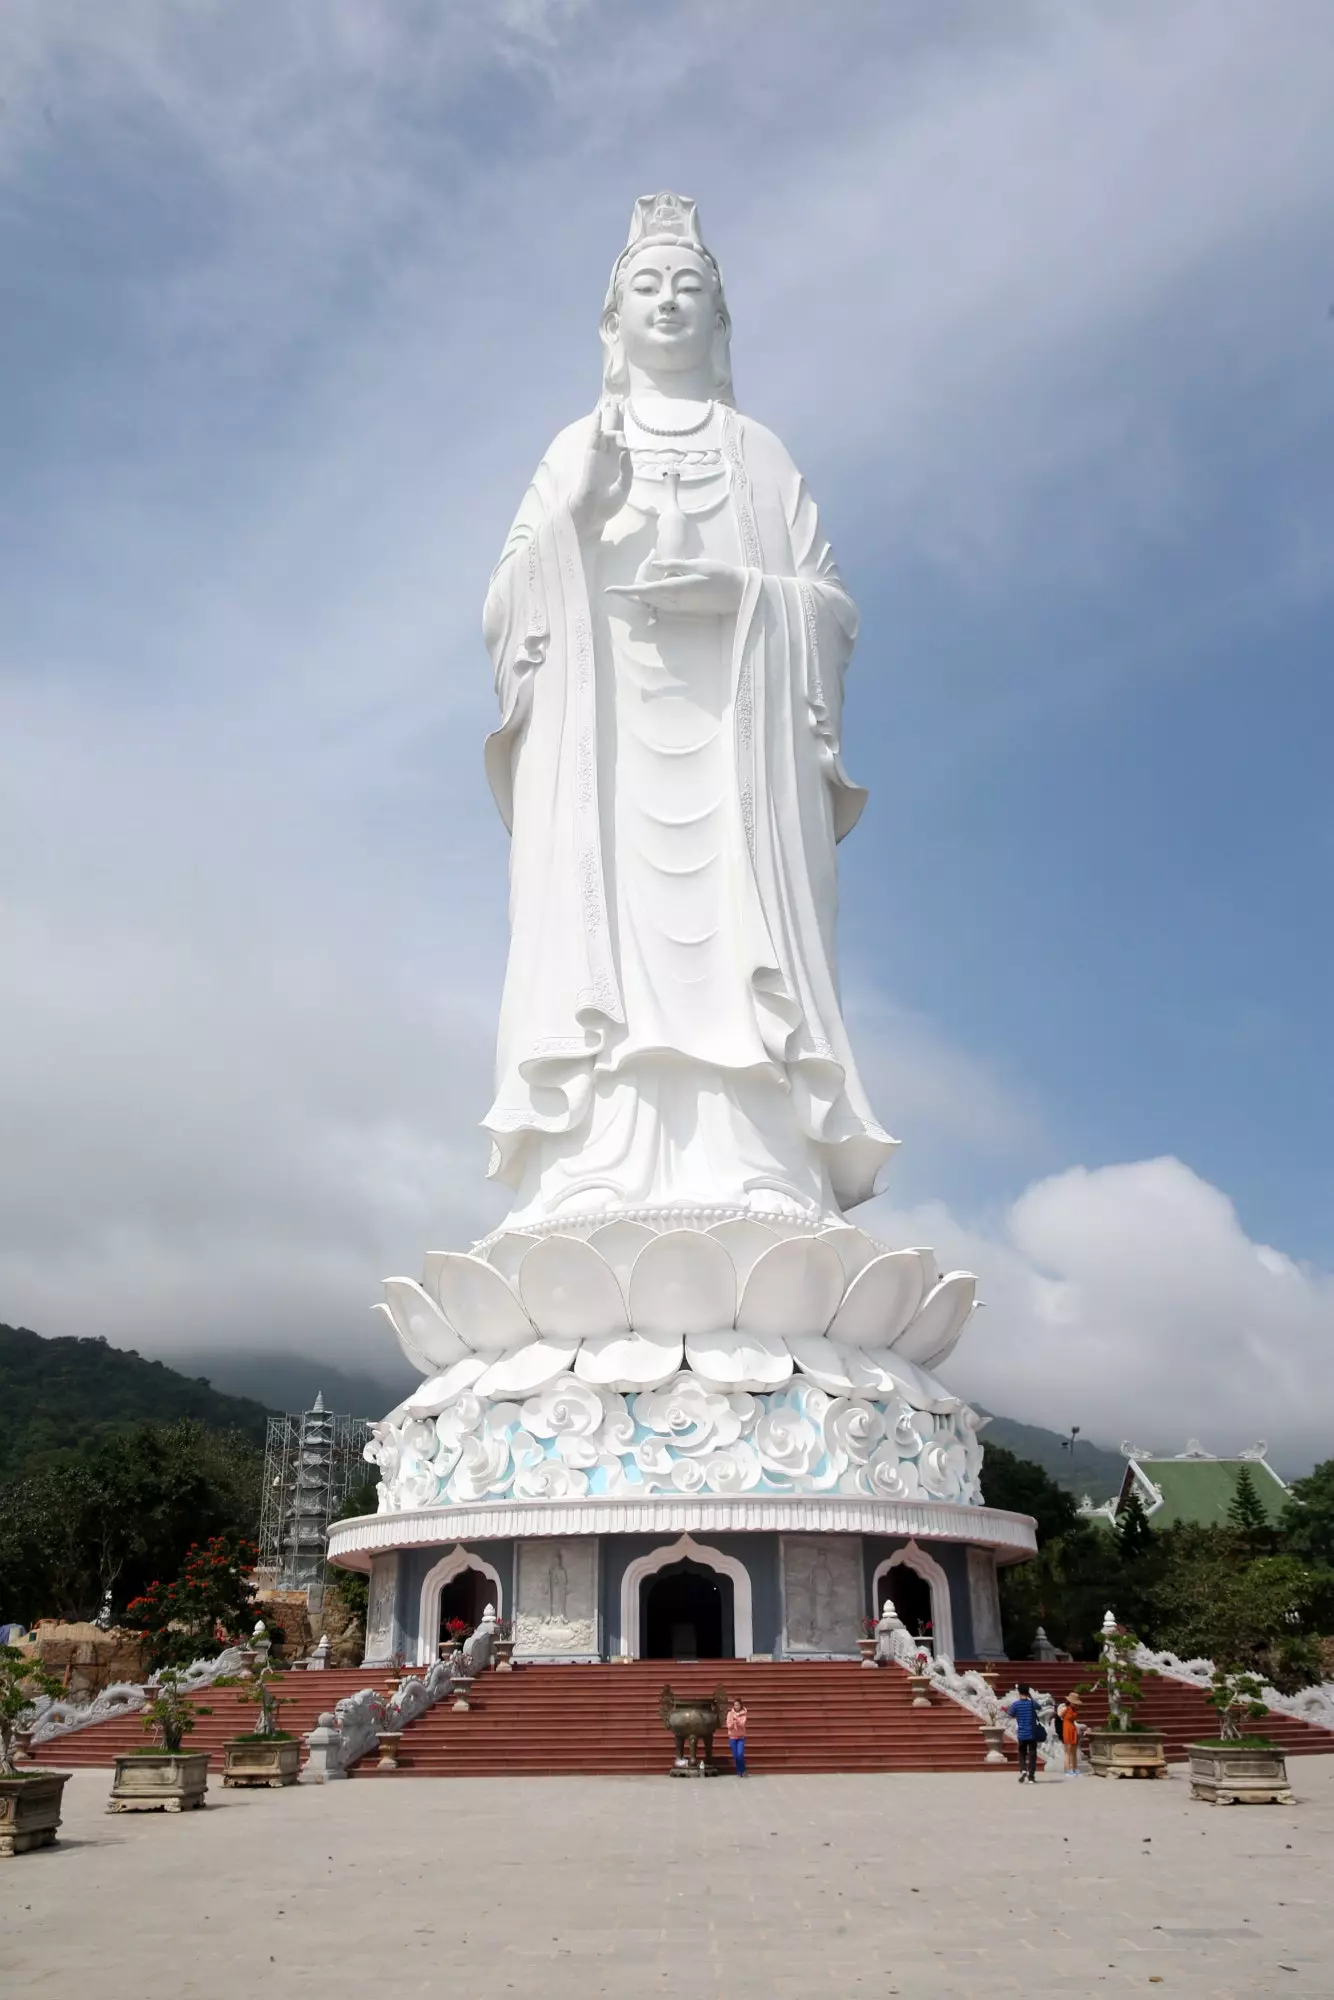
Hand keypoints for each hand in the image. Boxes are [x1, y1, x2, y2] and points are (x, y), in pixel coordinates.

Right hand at [569, 399, 631, 536]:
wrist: (592, 515)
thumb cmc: (606, 506)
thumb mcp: (624, 487)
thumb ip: (627, 469)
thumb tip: (626, 449)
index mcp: (615, 464)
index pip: (619, 440)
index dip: (621, 425)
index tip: (624, 411)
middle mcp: (607, 457)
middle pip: (612, 432)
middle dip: (614, 416)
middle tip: (617, 401)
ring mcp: (598, 456)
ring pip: (604, 431)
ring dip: (608, 417)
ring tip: (612, 403)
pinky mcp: (590, 458)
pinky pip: (593, 439)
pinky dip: (595, 426)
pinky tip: (598, 414)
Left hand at [606, 556, 745, 615]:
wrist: (737, 594)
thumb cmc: (721, 575)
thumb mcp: (697, 564)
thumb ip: (674, 565)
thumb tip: (654, 564)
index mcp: (675, 588)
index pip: (643, 590)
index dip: (624, 591)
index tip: (609, 591)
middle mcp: (673, 601)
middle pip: (643, 594)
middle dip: (637, 578)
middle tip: (650, 558)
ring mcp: (677, 607)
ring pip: (650, 599)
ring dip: (644, 586)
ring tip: (654, 565)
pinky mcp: (682, 608)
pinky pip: (660, 602)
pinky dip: (654, 591)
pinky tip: (663, 578)